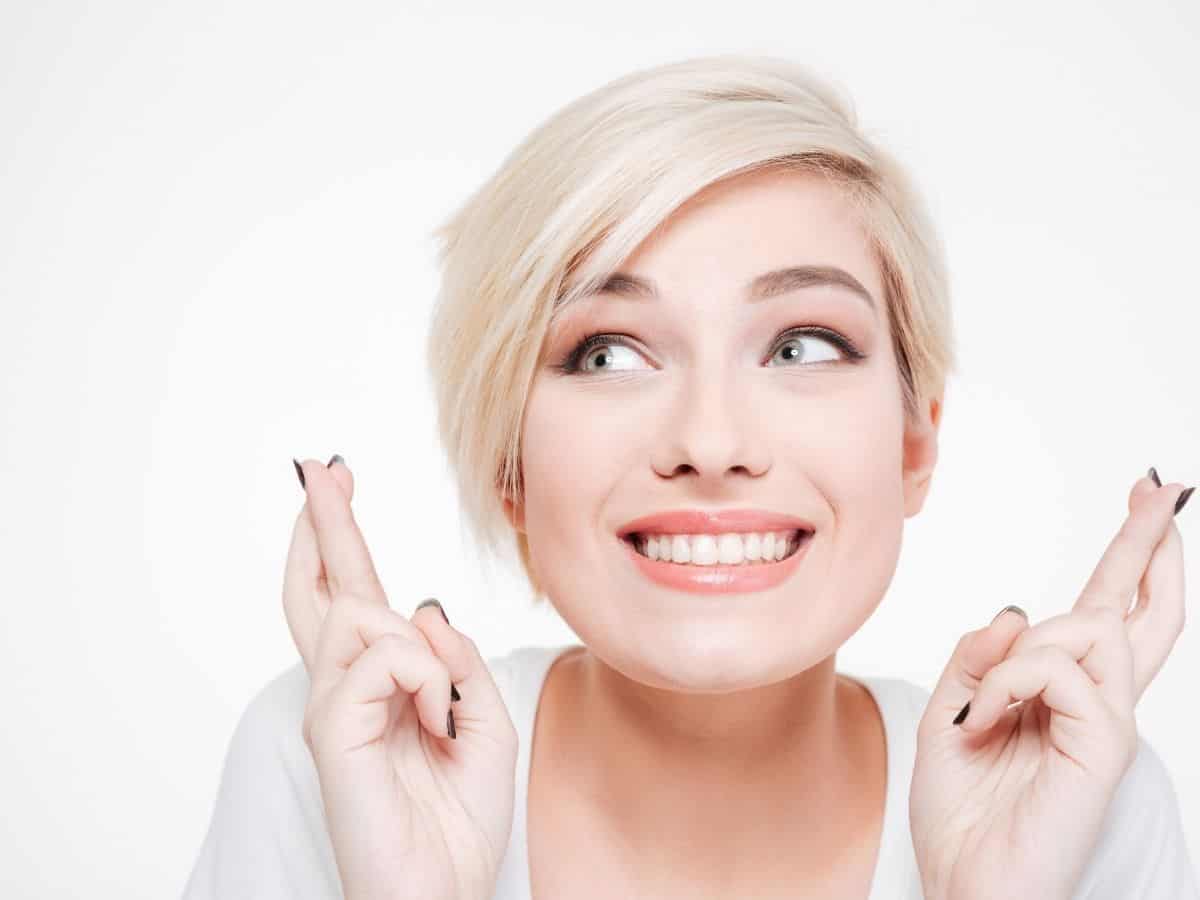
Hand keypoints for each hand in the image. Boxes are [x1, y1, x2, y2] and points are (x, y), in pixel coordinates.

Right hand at [283, 457, 518, 899]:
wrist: (443, 893)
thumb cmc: (457, 819)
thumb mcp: (483, 722)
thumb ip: (456, 661)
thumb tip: (421, 610)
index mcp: (382, 687)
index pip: (354, 599)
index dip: (342, 540)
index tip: (336, 482)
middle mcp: (347, 690)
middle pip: (325, 590)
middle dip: (326, 525)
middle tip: (320, 468)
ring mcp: (332, 709)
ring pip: (361, 614)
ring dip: (420, 649)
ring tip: (439, 711)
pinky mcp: (329, 732)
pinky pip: (382, 658)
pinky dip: (422, 678)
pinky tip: (432, 717)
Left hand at [910, 472, 1189, 899]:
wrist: (964, 888)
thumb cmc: (962, 813)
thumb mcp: (950, 714)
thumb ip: (978, 657)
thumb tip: (1015, 608)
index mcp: (1058, 695)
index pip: (1103, 613)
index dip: (1129, 558)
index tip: (1147, 497)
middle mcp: (1093, 703)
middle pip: (1133, 610)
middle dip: (1146, 544)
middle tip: (1163, 489)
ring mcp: (1105, 725)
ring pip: (1089, 629)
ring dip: (1019, 655)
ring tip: (984, 711)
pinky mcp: (1104, 748)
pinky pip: (1061, 672)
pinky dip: (1010, 684)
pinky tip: (987, 722)